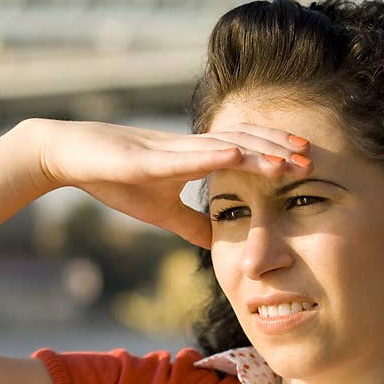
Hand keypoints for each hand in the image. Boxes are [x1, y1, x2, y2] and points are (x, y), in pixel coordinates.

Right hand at [21, 118, 312, 248]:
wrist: (72, 158)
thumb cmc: (114, 179)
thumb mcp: (160, 210)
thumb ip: (191, 223)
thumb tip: (218, 241)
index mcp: (194, 158)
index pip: (243, 153)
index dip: (274, 156)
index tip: (304, 164)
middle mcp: (189, 147)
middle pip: (243, 142)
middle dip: (278, 148)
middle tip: (312, 158)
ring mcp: (169, 149)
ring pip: (222, 144)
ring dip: (257, 150)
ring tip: (288, 156)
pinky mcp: (146, 157)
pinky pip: (185, 155)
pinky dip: (213, 154)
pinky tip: (238, 153)